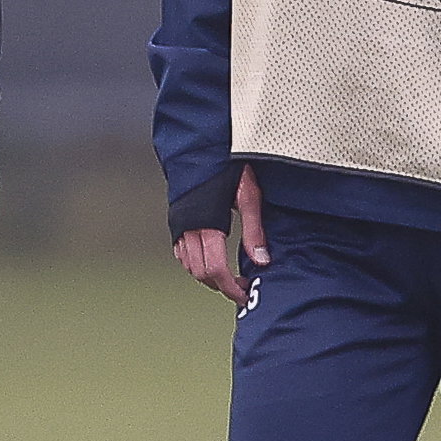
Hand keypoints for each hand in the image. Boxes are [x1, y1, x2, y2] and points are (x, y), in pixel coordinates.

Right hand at [173, 165, 268, 304]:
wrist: (201, 146)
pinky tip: (211, 259)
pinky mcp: (177, 220)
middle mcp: (188, 228)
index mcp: (206, 224)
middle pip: (200, 272)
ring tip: (229, 276)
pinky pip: (182, 252)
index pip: (214, 269)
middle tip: (242, 289)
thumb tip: (262, 261)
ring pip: (189, 265)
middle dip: (220, 286)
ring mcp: (179, 225)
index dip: (229, 287)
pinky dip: (195, 263)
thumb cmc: (226, 166)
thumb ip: (254, 230)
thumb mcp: (248, 196)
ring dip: (207, 276)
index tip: (245, 294)